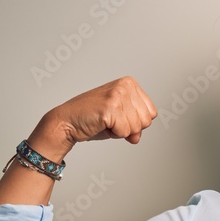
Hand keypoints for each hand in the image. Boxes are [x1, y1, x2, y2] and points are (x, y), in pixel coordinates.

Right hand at [31, 76, 156, 157]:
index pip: (152, 113)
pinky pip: (125, 131)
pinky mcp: (110, 107)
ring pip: (137, 127)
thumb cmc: (92, 118)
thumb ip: (136, 124)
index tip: (120, 117)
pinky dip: (114, 134)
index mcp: (130, 84)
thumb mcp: (121, 118)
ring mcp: (118, 95)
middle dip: (130, 127)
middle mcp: (125, 85)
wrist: (67, 122)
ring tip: (106, 122)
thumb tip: (137, 137)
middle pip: (147, 120)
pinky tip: (102, 124)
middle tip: (111, 121)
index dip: (137, 122)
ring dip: (121, 131)